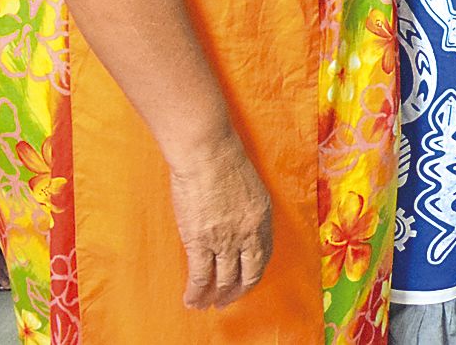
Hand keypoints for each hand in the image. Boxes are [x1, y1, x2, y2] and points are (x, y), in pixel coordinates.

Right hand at [168, 133, 272, 309]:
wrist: (207, 152)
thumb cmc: (224, 160)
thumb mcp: (250, 187)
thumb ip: (248, 210)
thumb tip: (238, 225)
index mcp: (263, 217)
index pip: (263, 254)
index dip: (253, 271)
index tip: (245, 279)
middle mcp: (249, 232)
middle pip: (248, 273)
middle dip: (238, 291)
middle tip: (228, 300)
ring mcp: (225, 239)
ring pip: (223, 279)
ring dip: (215, 296)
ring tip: (207, 304)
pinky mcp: (200, 241)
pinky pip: (200, 276)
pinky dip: (196, 292)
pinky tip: (191, 299)